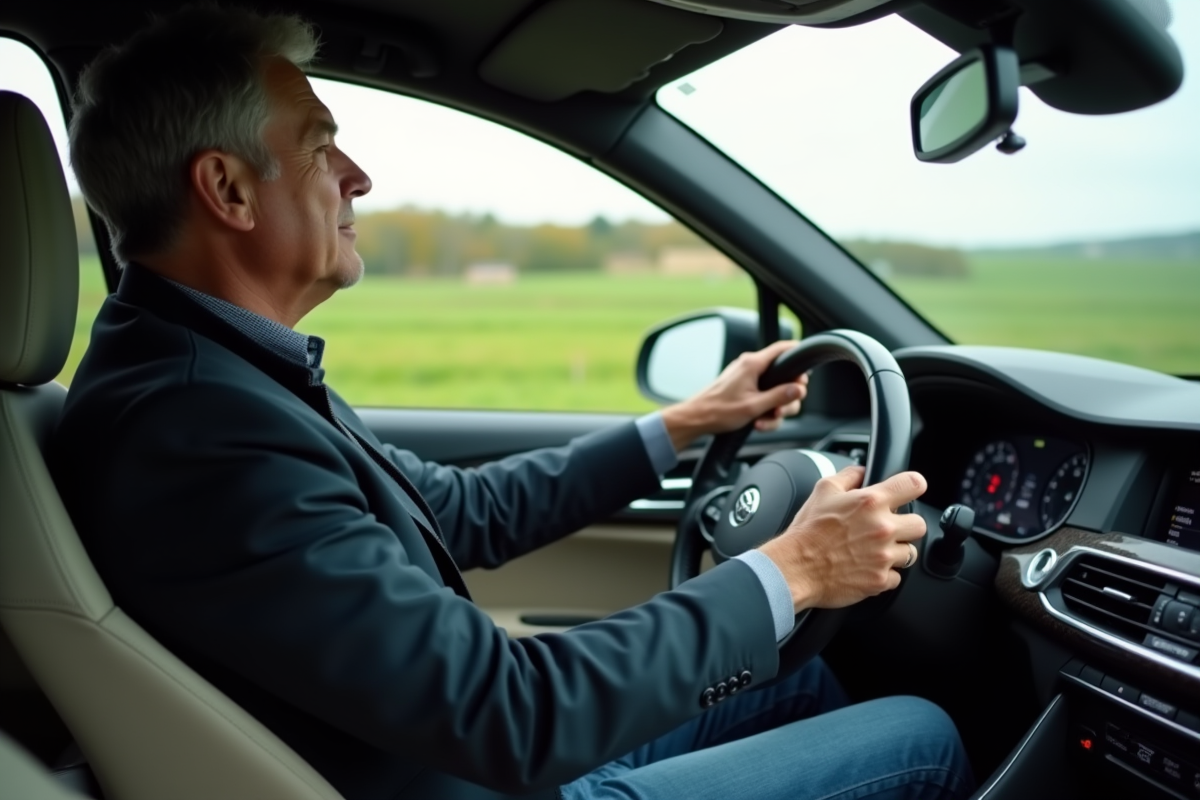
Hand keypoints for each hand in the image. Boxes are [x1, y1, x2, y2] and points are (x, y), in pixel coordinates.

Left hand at [660, 340, 808, 451]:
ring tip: (764, 421)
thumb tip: (799, 389)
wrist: (696, 419)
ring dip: (774, 409)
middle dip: (786, 398)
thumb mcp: (754, 406)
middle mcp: (750, 367)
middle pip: (784, 377)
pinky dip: (764, 410)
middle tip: (780, 411)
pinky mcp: (744, 388)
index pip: (783, 349)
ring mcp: (747, 377)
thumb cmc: (718, 411)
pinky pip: (763, 396)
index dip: (798, 356)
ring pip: (775, 390)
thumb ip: (779, 396)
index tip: (806, 371)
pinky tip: (758, 422)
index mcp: (753, 364)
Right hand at [759, 466, 927, 613]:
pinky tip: (866, 568)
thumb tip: (863, 472)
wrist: (795, 568)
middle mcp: (882, 528)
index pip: (914, 484)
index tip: (909, 492)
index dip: (913, 487)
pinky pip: (896, 577)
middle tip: (887, 529)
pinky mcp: (880, 581)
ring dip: (895, 552)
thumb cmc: (806, 532)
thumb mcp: (822, 490)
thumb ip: (849, 476)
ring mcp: (883, 557)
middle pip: (919, 524)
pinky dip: (884, 575)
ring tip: (874, 552)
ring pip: (910, 553)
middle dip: (905, 526)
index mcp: (871, 502)